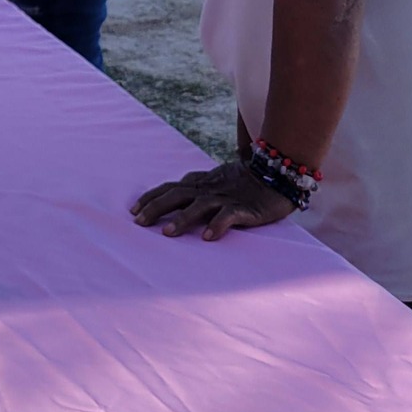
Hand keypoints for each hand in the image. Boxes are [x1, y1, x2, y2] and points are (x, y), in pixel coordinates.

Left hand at [131, 161, 293, 241]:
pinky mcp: (245, 208)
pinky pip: (229, 216)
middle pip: (177, 195)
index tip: (133, 210)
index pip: (170, 187)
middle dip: (156, 207)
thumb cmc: (245, 180)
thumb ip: (196, 186)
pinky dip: (217, 225)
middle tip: (139, 222)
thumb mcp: (216, 179)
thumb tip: (173, 193)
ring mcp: (226, 197)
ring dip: (183, 218)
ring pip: (199, 206)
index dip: (151, 197)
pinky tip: (208, 237)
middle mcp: (209, 188)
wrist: (278, 174)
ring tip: (167, 232)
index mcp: (201, 182)